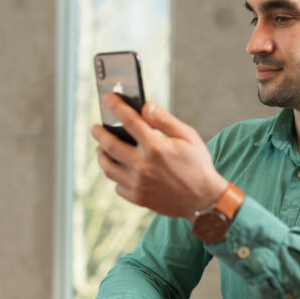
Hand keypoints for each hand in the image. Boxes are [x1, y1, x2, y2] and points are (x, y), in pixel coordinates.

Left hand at [92, 93, 228, 220]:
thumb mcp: (188, 137)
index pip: (129, 121)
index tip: (107, 98)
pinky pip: (118, 186)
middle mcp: (143, 166)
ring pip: (108, 168)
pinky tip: (120, 170)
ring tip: (101, 149)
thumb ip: (165, 120)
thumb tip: (145, 106)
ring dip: (101, 156)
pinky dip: (116, 177)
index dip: (116, 107)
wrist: (204, 200)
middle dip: (99, 133)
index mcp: (156, 147)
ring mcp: (139, 184)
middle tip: (95, 128)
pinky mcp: (139, 199)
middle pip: (110, 145)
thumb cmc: (198, 164)